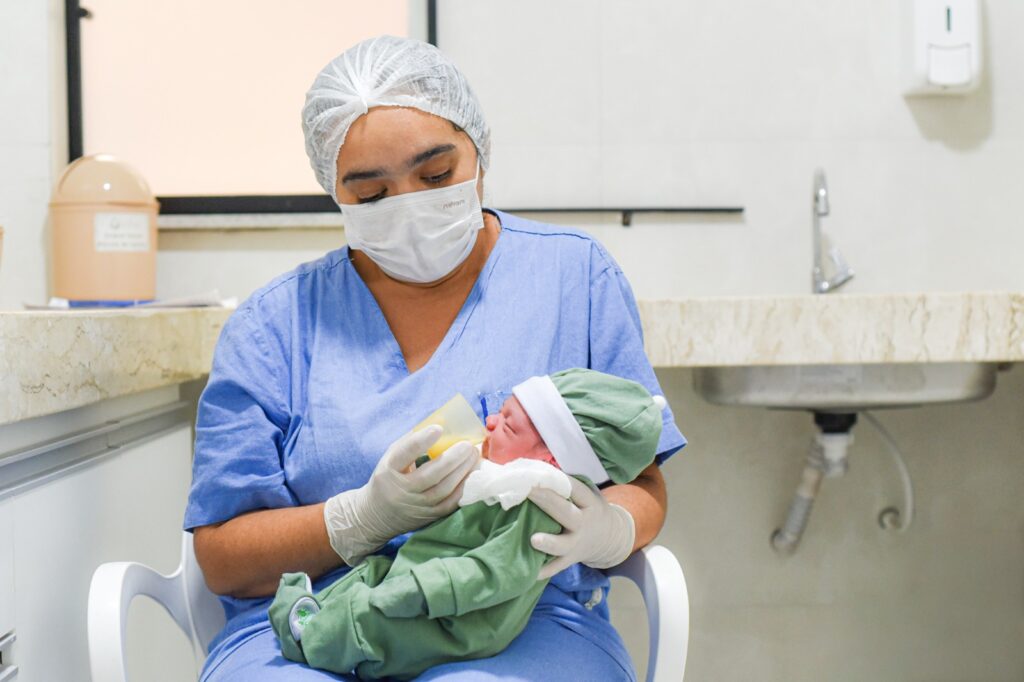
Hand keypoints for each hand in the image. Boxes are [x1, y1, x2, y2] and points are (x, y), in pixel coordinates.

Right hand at [323, 425, 478, 564]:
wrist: (376, 517)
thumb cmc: (388, 478)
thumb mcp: (390, 458)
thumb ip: (411, 442)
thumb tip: (440, 422)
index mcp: (388, 471)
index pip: (404, 454)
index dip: (421, 441)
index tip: (438, 428)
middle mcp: (401, 491)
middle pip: (429, 475)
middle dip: (452, 458)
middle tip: (468, 444)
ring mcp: (416, 506)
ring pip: (443, 490)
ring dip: (463, 471)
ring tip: (474, 455)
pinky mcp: (429, 517)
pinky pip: (451, 503)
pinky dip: (464, 487)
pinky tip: (473, 473)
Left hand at [527, 477, 635, 579]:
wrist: (611, 539)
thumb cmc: (588, 510)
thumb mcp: (587, 496)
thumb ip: (566, 487)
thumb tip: (532, 469)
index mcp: (589, 503)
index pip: (575, 489)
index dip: (558, 481)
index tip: (538, 473)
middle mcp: (584, 523)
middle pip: (566, 513)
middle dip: (548, 502)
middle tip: (530, 492)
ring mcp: (577, 544)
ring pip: (563, 545)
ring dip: (549, 543)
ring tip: (533, 540)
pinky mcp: (570, 560)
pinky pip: (556, 567)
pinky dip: (544, 570)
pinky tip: (530, 573)